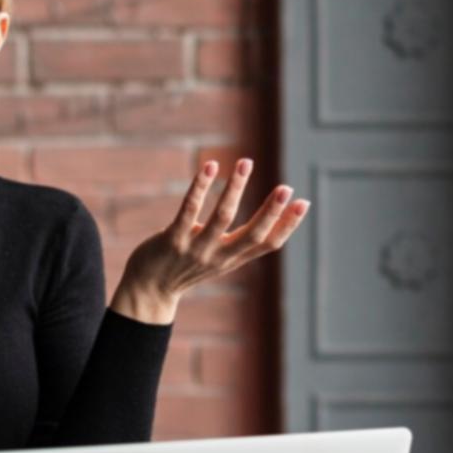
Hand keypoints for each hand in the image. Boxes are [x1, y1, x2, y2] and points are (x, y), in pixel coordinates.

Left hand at [112, 158, 309, 323]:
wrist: (148, 291)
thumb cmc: (185, 267)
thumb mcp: (217, 257)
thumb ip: (238, 242)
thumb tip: (267, 220)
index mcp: (233, 258)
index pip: (268, 244)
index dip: (287, 225)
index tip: (304, 203)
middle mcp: (219, 256)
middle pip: (252, 234)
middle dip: (271, 211)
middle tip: (286, 188)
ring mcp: (195, 249)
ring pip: (222, 217)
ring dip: (236, 188)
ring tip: (246, 162)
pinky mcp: (172, 241)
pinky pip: (189, 210)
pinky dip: (200, 188)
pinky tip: (209, 166)